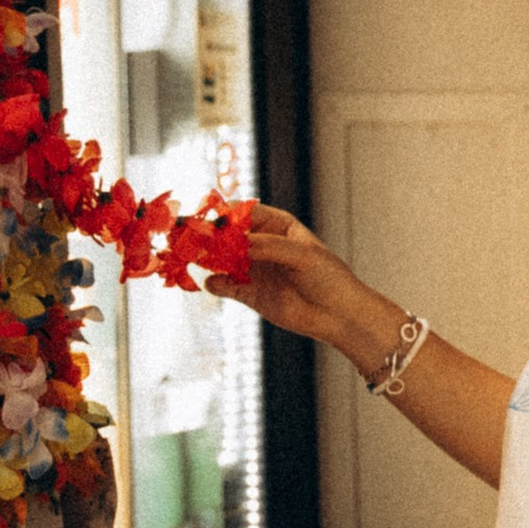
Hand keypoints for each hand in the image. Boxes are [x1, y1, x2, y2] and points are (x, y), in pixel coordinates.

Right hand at [208, 204, 398, 364]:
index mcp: (277, 225)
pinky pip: (224, 285)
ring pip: (220, 259)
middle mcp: (260, 243)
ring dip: (206, 258)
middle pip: (226, 235)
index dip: (223, 213)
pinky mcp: (248, 292)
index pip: (243, 212)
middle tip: (189, 238)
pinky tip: (214, 283)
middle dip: (207, 235)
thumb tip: (232, 241)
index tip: (208, 218)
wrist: (339, 315)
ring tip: (194, 258)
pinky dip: (215, 283)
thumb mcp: (300, 255)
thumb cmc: (328, 277)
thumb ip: (266, 246)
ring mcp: (253, 268)